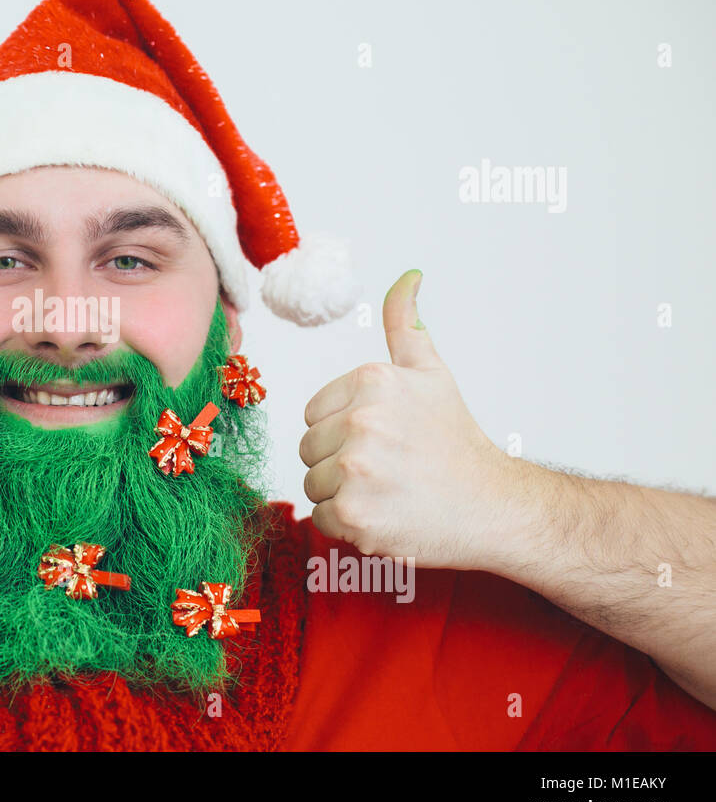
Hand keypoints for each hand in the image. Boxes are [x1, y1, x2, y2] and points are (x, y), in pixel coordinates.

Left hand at [298, 270, 523, 567]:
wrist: (492, 505)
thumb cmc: (456, 443)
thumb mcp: (431, 373)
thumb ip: (406, 325)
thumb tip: (407, 276)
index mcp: (372, 381)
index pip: (313, 414)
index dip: (343, 431)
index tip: (383, 440)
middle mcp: (361, 421)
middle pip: (309, 449)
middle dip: (340, 462)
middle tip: (388, 468)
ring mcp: (356, 469)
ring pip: (312, 483)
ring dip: (342, 493)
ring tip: (388, 490)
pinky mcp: (353, 514)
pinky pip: (321, 516)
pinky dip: (348, 524)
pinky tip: (385, 514)